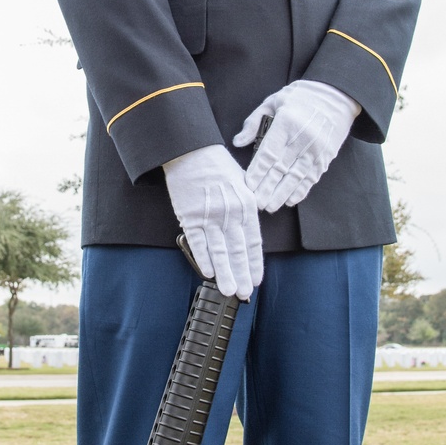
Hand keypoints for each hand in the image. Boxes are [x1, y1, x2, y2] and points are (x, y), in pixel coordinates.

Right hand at [163, 144, 262, 298]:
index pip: (253, 241)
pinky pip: (197, 242)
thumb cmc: (218, 166)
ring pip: (219, 250)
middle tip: (244, 294)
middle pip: (237, 250)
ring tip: (229, 290)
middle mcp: (230, 213)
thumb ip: (248, 208)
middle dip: (242, 274)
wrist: (191, 150)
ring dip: (224, 273)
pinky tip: (208, 272)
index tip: (256, 280)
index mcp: (246, 204)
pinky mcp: (189, 216)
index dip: (255, 263)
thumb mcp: (243, 183)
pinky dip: (203, 258)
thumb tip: (250, 232)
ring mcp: (209, 215)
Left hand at [233, 80, 359, 212]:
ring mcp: (316, 149)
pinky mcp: (326, 156)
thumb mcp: (274, 100)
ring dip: (282, 194)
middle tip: (256, 203)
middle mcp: (303, 138)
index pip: (269, 153)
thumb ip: (254, 121)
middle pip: (281, 168)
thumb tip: (238, 141)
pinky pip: (312, 177)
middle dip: (267, 188)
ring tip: (270, 206)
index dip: (258, 172)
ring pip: (296, 176)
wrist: (336, 95)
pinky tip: (290, 200)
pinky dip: (301, 191)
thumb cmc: (300, 97)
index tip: (248, 185)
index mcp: (287, 123)